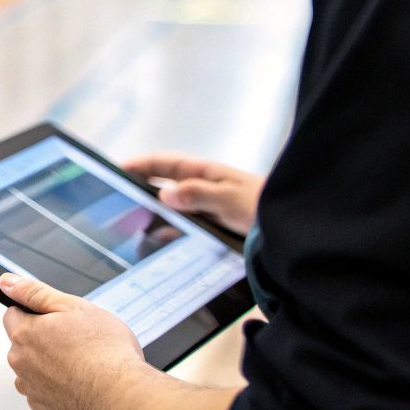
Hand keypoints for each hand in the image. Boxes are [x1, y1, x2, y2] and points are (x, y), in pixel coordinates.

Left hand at [1, 273, 150, 409]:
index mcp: (25, 335)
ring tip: (85, 366)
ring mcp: (33, 392)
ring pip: (36, 371)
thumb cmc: (107, 354)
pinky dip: (61, 390)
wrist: (124, 400)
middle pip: (24, 345)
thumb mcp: (74, 307)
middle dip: (45, 341)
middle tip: (78, 342)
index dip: (35, 313)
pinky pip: (48, 395)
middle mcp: (22, 365)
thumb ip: (35, 293)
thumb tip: (8, 282)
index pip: (13, 315)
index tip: (55, 319)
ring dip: (52, 367)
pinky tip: (85, 386)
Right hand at [122, 152, 262, 233]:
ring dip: (153, 216)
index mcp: (205, 173)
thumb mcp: (230, 199)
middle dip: (139, 191)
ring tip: (130, 229)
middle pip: (163, 186)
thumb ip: (197, 195)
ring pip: (171, 210)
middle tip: (116, 204)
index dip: (140, 165)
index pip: (164, 164)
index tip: (115, 171)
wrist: (294, 232)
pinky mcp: (213, 229)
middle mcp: (203, 188)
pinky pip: (183, 229)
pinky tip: (157, 245)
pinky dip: (168, 234)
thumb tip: (162, 193)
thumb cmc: (264, 207)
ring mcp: (207, 209)